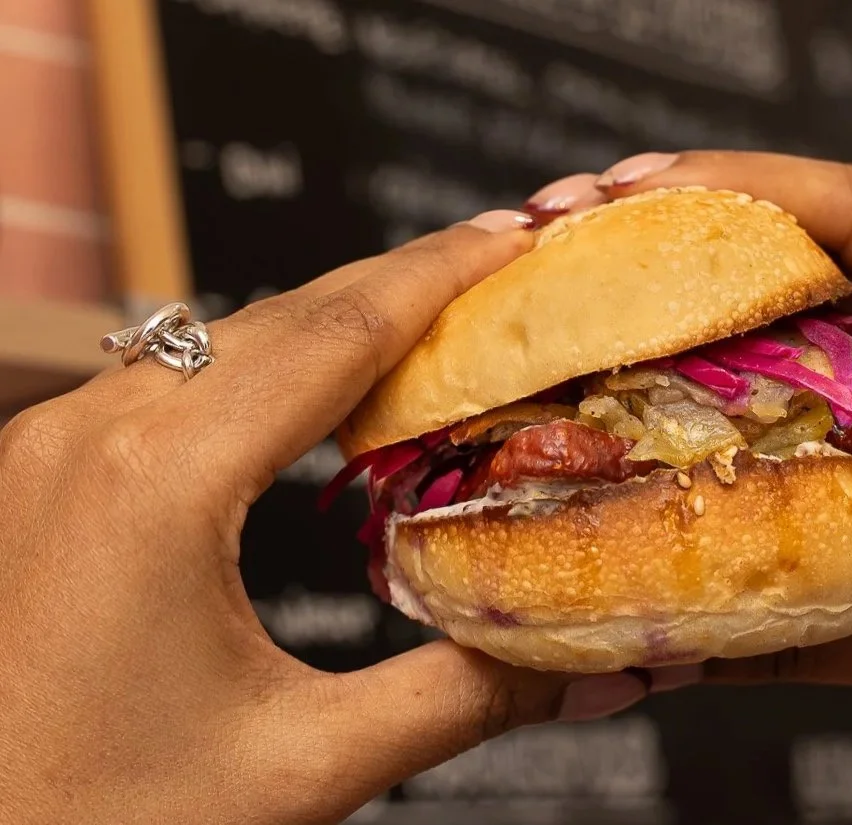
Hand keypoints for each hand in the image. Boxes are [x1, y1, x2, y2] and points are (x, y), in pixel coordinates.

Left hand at [0, 211, 647, 824]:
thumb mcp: (302, 765)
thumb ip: (460, 700)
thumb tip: (585, 674)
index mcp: (156, 482)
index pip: (334, 335)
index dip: (437, 276)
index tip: (510, 236)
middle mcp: (89, 437)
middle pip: (280, 317)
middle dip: (398, 283)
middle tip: (496, 263)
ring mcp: (50, 449)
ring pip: (220, 341)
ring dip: (329, 325)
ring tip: (429, 322)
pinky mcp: (41, 477)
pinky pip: (171, 384)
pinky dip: (262, 372)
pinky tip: (315, 396)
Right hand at [528, 153, 851, 814]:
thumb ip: (816, 632)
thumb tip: (671, 642)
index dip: (746, 187)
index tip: (639, 194)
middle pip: (829, 238)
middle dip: (706, 227)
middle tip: (592, 237)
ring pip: (821, 303)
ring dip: (720, 296)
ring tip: (610, 299)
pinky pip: (826, 375)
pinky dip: (751, 373)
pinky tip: (677, 393)